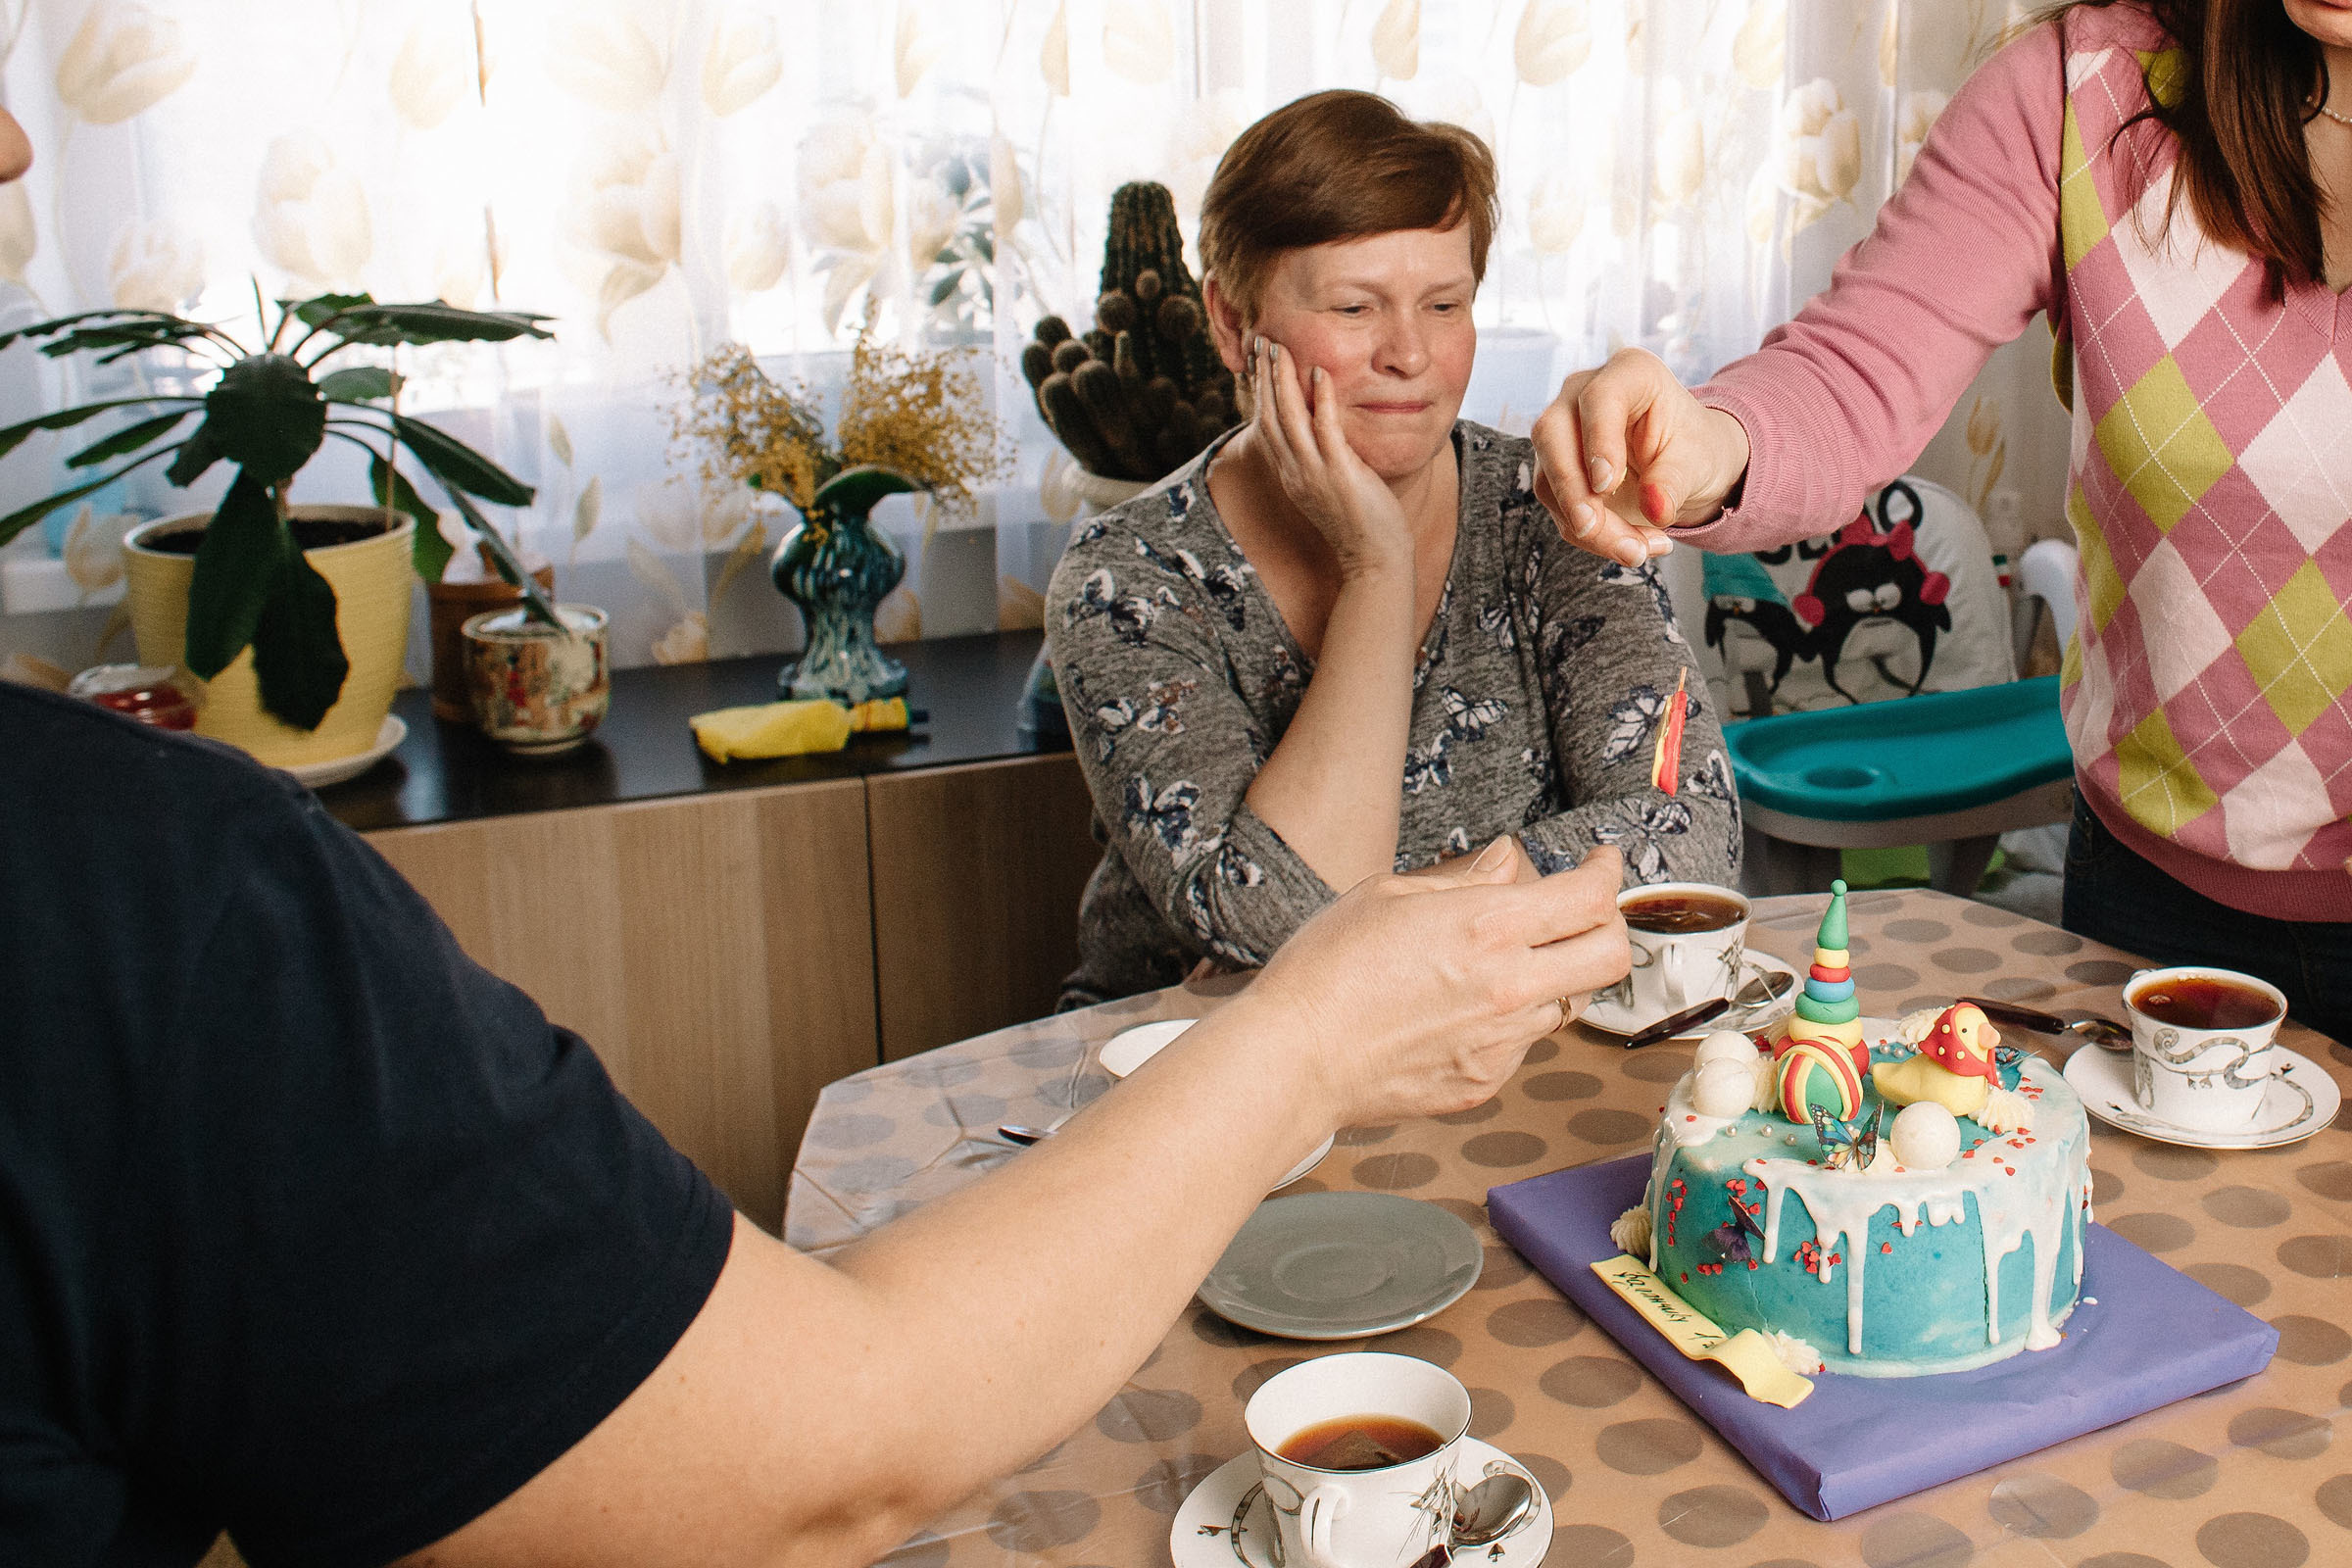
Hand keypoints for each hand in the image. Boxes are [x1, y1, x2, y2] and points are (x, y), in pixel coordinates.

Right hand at [1243, 840, 1629, 1126]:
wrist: (1295, 1057)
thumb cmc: (1325, 970)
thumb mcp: (1388, 895)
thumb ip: (1464, 881)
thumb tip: (1507, 862)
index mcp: (1486, 928)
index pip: (1588, 896)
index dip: (1606, 872)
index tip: (1599, 863)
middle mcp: (1509, 987)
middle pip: (1610, 955)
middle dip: (1611, 924)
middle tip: (1587, 911)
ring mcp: (1502, 1042)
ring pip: (1569, 1002)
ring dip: (1557, 975)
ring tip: (1511, 961)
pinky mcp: (1485, 1081)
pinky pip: (1523, 1043)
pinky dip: (1511, 1019)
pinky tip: (1464, 1009)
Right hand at [1250, 335, 1414, 578]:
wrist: (1374, 560)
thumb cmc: (1360, 525)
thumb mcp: (1331, 488)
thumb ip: (1322, 459)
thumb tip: (1324, 433)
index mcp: (1291, 475)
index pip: (1267, 425)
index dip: (1261, 390)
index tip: (1260, 361)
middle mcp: (1295, 473)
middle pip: (1269, 416)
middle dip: (1265, 377)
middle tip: (1262, 341)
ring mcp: (1314, 475)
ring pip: (1289, 419)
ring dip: (1282, 380)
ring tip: (1280, 348)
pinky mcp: (1339, 475)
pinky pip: (1325, 430)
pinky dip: (1320, 400)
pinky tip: (1319, 374)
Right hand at [1530, 347, 1750, 566]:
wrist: (1683, 466)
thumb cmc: (1692, 450)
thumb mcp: (1696, 462)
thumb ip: (1674, 481)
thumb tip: (1655, 508)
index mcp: (1628, 373)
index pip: (1599, 399)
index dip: (1598, 441)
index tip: (1607, 485)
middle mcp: (1582, 393)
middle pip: (1553, 435)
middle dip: (1573, 491)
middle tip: (1594, 529)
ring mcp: (1561, 429)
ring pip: (1549, 479)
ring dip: (1586, 525)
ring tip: (1635, 551)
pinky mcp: (1553, 467)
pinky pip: (1556, 505)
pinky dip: (1588, 534)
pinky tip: (1627, 546)